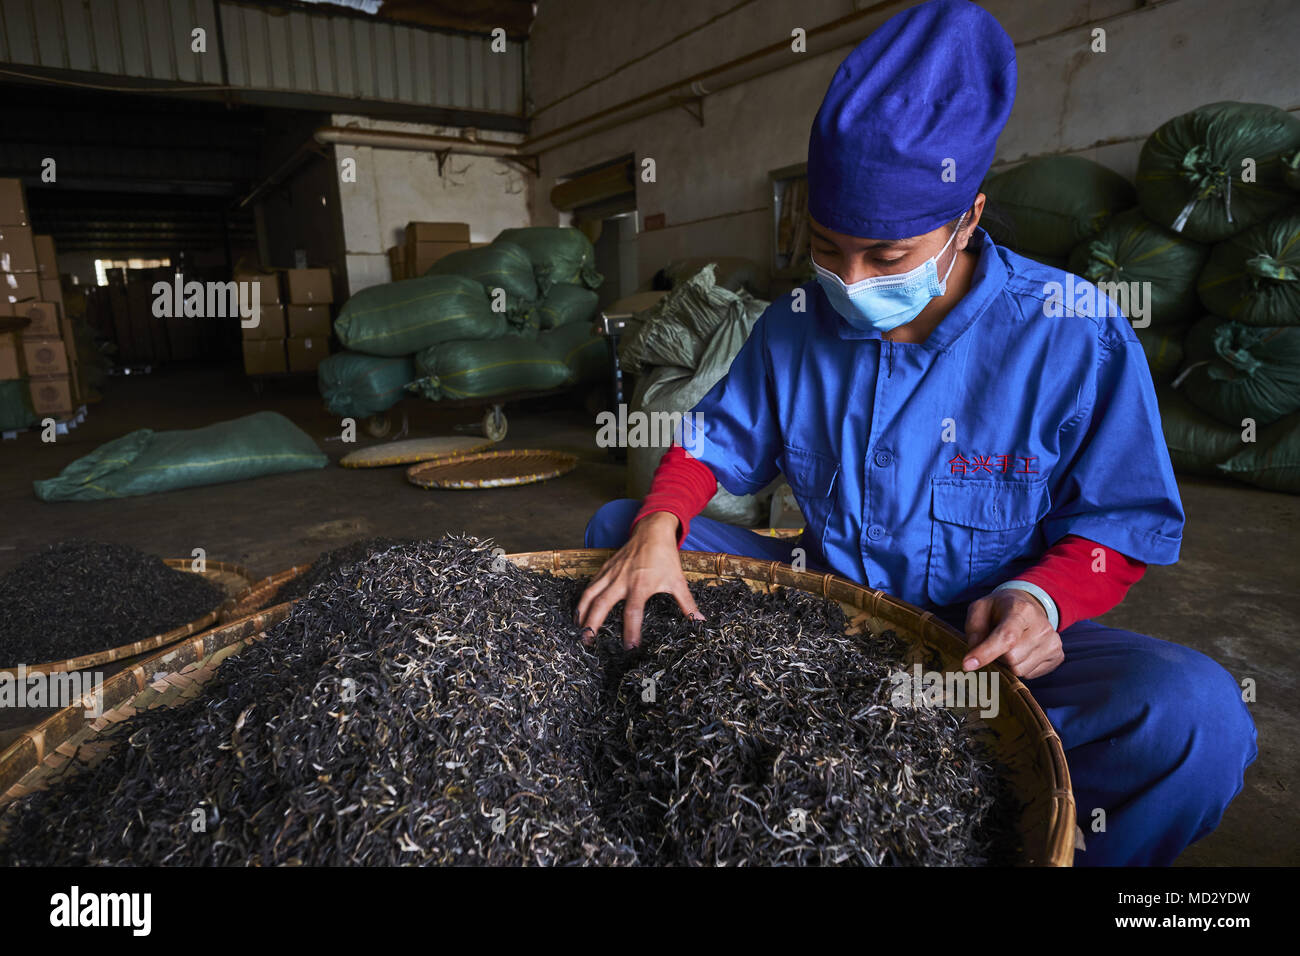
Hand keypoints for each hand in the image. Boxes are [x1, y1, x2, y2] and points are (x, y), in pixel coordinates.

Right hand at [576, 511, 702, 648]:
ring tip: (578, 630)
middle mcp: (622, 580)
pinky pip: (590, 585)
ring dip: (582, 613)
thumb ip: (687, 604)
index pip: (632, 613)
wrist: (653, 530)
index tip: (629, 648)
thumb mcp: (678, 581)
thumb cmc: (665, 556)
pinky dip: (583, 599)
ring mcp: (611, 573)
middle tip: (587, 643)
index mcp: (640, 585)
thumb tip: (700, 622)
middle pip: (602, 605)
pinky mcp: (605, 568)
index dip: (630, 632)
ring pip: (590, 594)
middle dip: (592, 625)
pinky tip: (580, 610)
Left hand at [962, 588, 1063, 678]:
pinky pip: (1030, 674)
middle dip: (997, 656)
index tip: (967, 665)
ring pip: (1020, 670)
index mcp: (1022, 610)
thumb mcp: (980, 609)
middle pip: (1011, 659)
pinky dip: (1020, 666)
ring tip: (1010, 646)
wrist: (1028, 605)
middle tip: (996, 642)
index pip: (1006, 637)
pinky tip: (1022, 651)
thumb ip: (974, 629)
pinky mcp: (1057, 656)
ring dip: (1008, 663)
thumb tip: (975, 655)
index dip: (986, 653)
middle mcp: (1042, 626)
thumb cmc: (1000, 609)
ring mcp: (1053, 642)